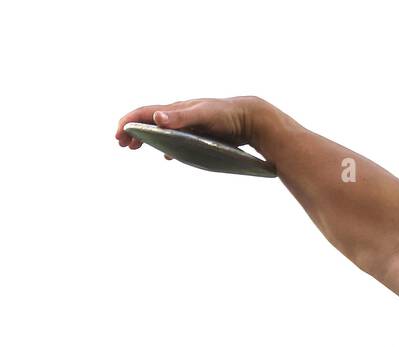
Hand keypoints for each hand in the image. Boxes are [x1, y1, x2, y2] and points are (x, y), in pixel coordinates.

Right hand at [115, 96, 268, 158]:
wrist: (252, 118)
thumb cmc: (227, 114)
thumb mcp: (203, 115)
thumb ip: (180, 117)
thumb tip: (156, 118)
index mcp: (176, 109)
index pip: (144, 113)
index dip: (128, 123)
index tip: (118, 136)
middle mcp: (180, 115)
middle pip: (149, 121)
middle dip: (133, 131)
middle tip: (122, 145)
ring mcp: (190, 125)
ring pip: (161, 130)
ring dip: (147, 138)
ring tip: (136, 148)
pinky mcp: (201, 134)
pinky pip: (178, 139)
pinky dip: (167, 146)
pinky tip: (168, 156)